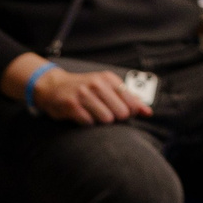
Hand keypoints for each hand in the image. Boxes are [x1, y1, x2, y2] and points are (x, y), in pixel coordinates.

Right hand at [32, 67, 150, 125]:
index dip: (129, 112)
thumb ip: (128, 99)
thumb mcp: (107, 87)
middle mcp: (97, 84)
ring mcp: (84, 94)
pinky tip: (83, 117)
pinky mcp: (72, 106)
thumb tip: (148, 112)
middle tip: (105, 114)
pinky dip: (88, 124)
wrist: (54, 86)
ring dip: (101, 122)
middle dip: (116, 118)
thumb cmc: (85, 89)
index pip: (131, 101)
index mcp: (109, 79)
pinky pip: (89, 123)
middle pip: (121, 113)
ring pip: (106, 119)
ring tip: (93, 115)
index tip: (121, 112)